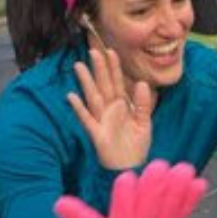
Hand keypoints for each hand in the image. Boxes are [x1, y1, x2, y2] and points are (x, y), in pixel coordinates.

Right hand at [55, 161, 207, 217]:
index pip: (121, 213)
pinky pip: (183, 216)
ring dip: (179, 190)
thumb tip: (59, 203)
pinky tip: (201, 182)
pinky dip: (192, 200)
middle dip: (156, 187)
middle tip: (160, 165)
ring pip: (170, 211)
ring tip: (185, 169)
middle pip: (150, 209)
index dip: (124, 196)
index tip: (126, 177)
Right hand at [68, 47, 152, 169]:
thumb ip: (143, 104)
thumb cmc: (136, 146)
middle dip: (99, 69)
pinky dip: (79, 108)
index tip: (111, 52)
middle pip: (103, 86)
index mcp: (122, 106)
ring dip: (86, 82)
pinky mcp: (97, 133)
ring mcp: (101, 120)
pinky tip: (72, 96)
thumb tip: (142, 83)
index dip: (114, 68)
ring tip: (79, 66)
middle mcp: (110, 110)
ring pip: (93, 97)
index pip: (117, 83)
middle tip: (93, 51)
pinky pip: (87, 119)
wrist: (131, 167)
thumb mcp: (144, 123)